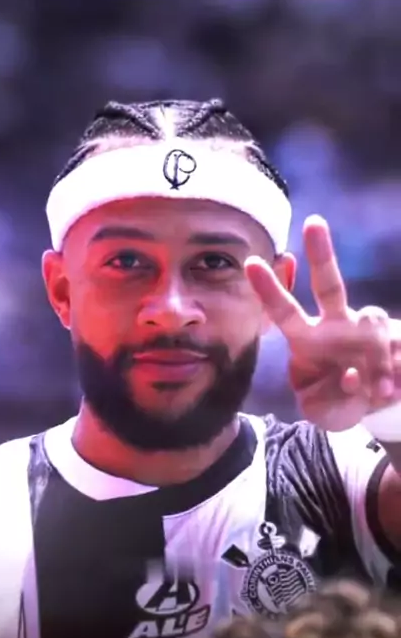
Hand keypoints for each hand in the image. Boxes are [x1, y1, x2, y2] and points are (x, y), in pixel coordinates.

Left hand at [245, 215, 400, 430]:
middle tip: (314, 223)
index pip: (283, 312)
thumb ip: (331, 402)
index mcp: (306, 340)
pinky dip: (393, 372)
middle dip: (322, 253)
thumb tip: (352, 375)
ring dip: (378, 356)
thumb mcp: (325, 413)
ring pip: (373, 320)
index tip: (251, 262)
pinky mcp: (395, 336)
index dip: (269, 289)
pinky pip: (396, 345)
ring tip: (380, 389)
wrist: (372, 405)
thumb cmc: (336, 402)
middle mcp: (335, 324)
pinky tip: (388, 391)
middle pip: (329, 284)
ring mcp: (367, 328)